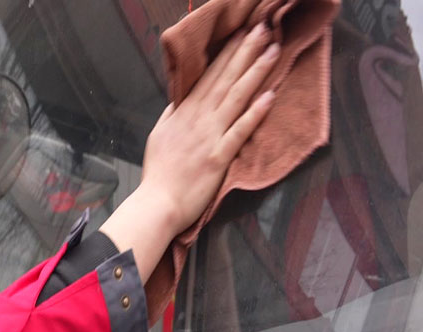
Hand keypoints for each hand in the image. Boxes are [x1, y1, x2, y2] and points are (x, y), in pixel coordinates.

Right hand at [142, 22, 280, 236]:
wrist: (157, 205)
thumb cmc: (158, 175)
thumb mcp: (158, 137)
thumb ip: (172, 115)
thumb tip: (180, 98)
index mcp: (183, 114)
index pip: (208, 76)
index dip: (227, 53)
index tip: (242, 33)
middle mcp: (198, 120)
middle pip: (225, 79)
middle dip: (245, 52)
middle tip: (263, 28)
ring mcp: (209, 138)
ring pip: (235, 98)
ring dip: (255, 72)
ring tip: (272, 50)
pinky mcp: (218, 157)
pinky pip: (240, 131)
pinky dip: (255, 113)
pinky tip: (270, 96)